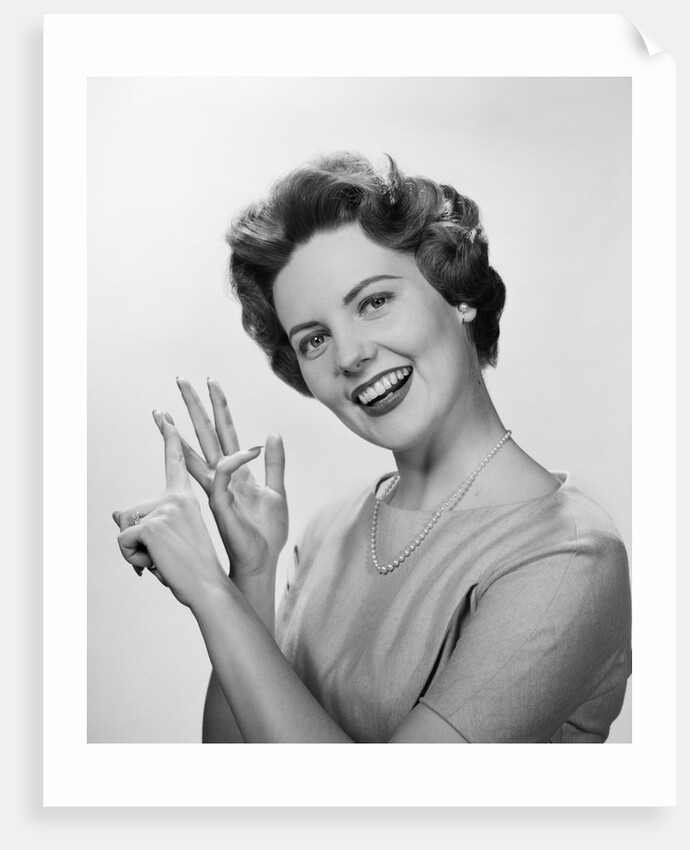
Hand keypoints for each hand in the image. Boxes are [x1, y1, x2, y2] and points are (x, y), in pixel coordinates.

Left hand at [114, 411, 238, 609]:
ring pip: (124, 529)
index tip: (164, 416)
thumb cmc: (190, 568)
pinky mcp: (152, 525)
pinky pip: (123, 541)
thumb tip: (113, 514)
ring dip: (135, 552)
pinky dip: (133, 559)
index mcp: (185, 499)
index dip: (169, 438)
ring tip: (162, 561)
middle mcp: (176, 499)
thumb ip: (145, 524)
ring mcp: (164, 510)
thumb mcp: (166, 541)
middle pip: (128, 512)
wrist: (207, 586)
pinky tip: (156, 564)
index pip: (174, 463)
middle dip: (133, 539)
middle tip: (163, 556)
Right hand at [174, 377, 288, 577]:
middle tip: (180, 380)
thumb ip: (274, 463)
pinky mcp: (218, 501)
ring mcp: (216, 487)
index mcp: (234, 471)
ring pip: (198, 450)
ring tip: (165, 409)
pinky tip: (237, 445)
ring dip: (183, 429)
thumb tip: (272, 434)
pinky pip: (221, 474)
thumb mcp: (276, 491)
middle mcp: (220, 476)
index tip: (209, 382)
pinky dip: (229, 458)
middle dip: (193, 406)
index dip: (218, 407)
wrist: (260, 561)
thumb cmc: (266, 532)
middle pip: (205, 433)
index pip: (223, 431)